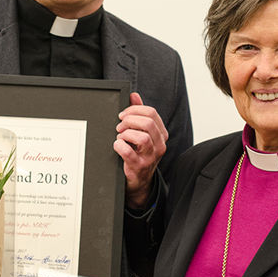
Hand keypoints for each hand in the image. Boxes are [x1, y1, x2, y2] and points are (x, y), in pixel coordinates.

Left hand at [114, 92, 168, 208]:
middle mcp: (159, 145)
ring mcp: (151, 157)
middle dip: (129, 120)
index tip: (123, 114)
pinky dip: (119, 146)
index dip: (134, 110)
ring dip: (126, 134)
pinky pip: (128, 152)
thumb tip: (134, 95)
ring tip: (120, 137)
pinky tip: (117, 145)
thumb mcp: (141, 133)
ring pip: (142, 138)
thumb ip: (138, 113)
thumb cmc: (139, 153)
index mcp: (161, 134)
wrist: (138, 181)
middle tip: (119, 126)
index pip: (152, 113)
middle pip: (148, 123)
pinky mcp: (139, 167)